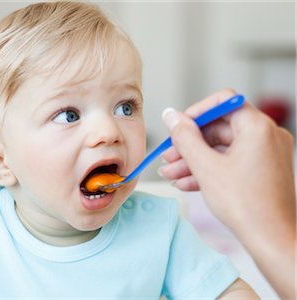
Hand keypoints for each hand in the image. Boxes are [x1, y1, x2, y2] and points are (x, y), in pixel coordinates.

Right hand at [159, 89, 295, 298]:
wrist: (270, 239)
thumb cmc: (246, 205)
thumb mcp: (205, 166)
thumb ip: (184, 137)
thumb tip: (171, 115)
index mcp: (257, 127)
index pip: (222, 102)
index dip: (195, 113)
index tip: (177, 128)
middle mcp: (266, 135)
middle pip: (219, 128)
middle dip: (189, 145)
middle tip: (169, 157)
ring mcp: (265, 153)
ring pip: (222, 147)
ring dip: (194, 160)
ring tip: (172, 175)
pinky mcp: (262, 169)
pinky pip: (230, 161)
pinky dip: (209, 169)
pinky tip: (187, 183)